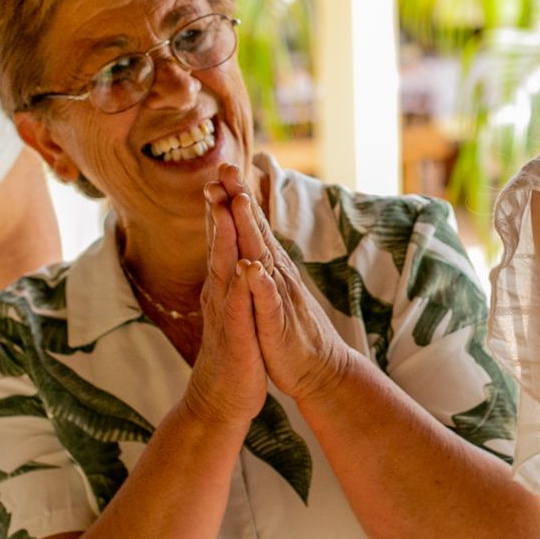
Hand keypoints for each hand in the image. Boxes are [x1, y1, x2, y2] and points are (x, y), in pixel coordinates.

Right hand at [179, 176, 267, 427]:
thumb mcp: (233, 308)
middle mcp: (219, 294)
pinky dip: (240, 287)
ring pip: (224, 268)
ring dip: (223, 238)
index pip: (222, 239)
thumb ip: (230, 279)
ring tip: (224, 207)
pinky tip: (244, 269)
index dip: (222, 207)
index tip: (224, 174)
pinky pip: (238, 308)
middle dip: (218, 209)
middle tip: (217, 175)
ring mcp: (226, 314)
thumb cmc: (233, 351)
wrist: (222, 399)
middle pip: (218, 244)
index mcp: (223, 285)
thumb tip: (231, 251)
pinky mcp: (237, 336)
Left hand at [215, 164, 356, 402]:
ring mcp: (278, 297)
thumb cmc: (288, 331)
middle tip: (227, 169)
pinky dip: (260, 284)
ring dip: (251, 230)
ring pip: (262, 258)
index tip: (222, 170)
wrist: (317, 370)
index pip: (251, 228)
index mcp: (269, 269)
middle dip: (241, 201)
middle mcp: (276, 275)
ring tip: (239, 202)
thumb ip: (262, 263)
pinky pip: (268, 302)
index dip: (236, 199)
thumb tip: (253, 236)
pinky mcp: (278, 323)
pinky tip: (253, 269)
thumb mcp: (269, 293)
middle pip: (256, 232)